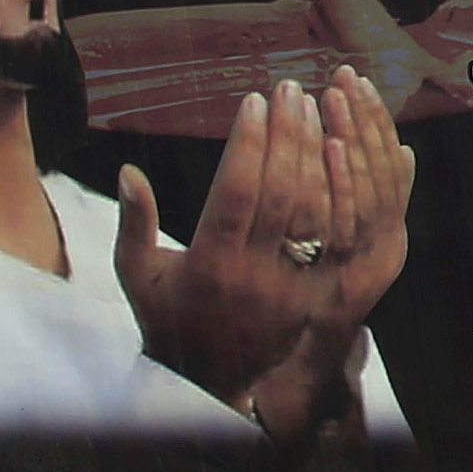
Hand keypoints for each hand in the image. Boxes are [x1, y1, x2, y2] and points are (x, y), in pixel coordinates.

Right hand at [111, 75, 409, 445]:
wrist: (212, 381)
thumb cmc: (167, 317)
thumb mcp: (138, 275)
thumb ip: (133, 223)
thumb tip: (128, 171)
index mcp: (210, 266)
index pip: (236, 195)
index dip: (247, 145)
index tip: (252, 101)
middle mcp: (255, 275)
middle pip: (282, 195)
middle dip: (288, 136)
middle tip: (289, 90)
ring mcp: (293, 286)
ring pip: (316, 210)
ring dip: (317, 155)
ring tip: (315, 108)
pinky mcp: (318, 292)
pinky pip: (338, 235)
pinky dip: (344, 191)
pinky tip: (343, 150)